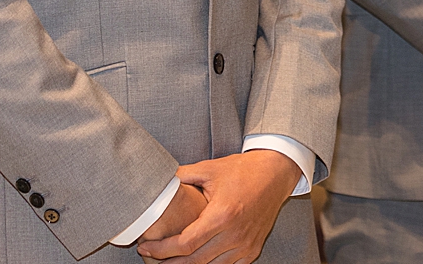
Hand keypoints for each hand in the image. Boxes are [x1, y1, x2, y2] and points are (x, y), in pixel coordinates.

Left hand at [136, 150, 301, 262]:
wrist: (276, 173)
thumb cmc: (244, 170)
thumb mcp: (210, 168)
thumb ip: (182, 176)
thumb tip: (158, 180)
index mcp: (222, 214)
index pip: (185, 244)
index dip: (161, 250)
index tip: (146, 248)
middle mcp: (235, 234)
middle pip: (194, 261)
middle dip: (169, 262)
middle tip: (153, 257)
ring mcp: (246, 245)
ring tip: (171, 261)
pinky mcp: (252, 250)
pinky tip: (196, 260)